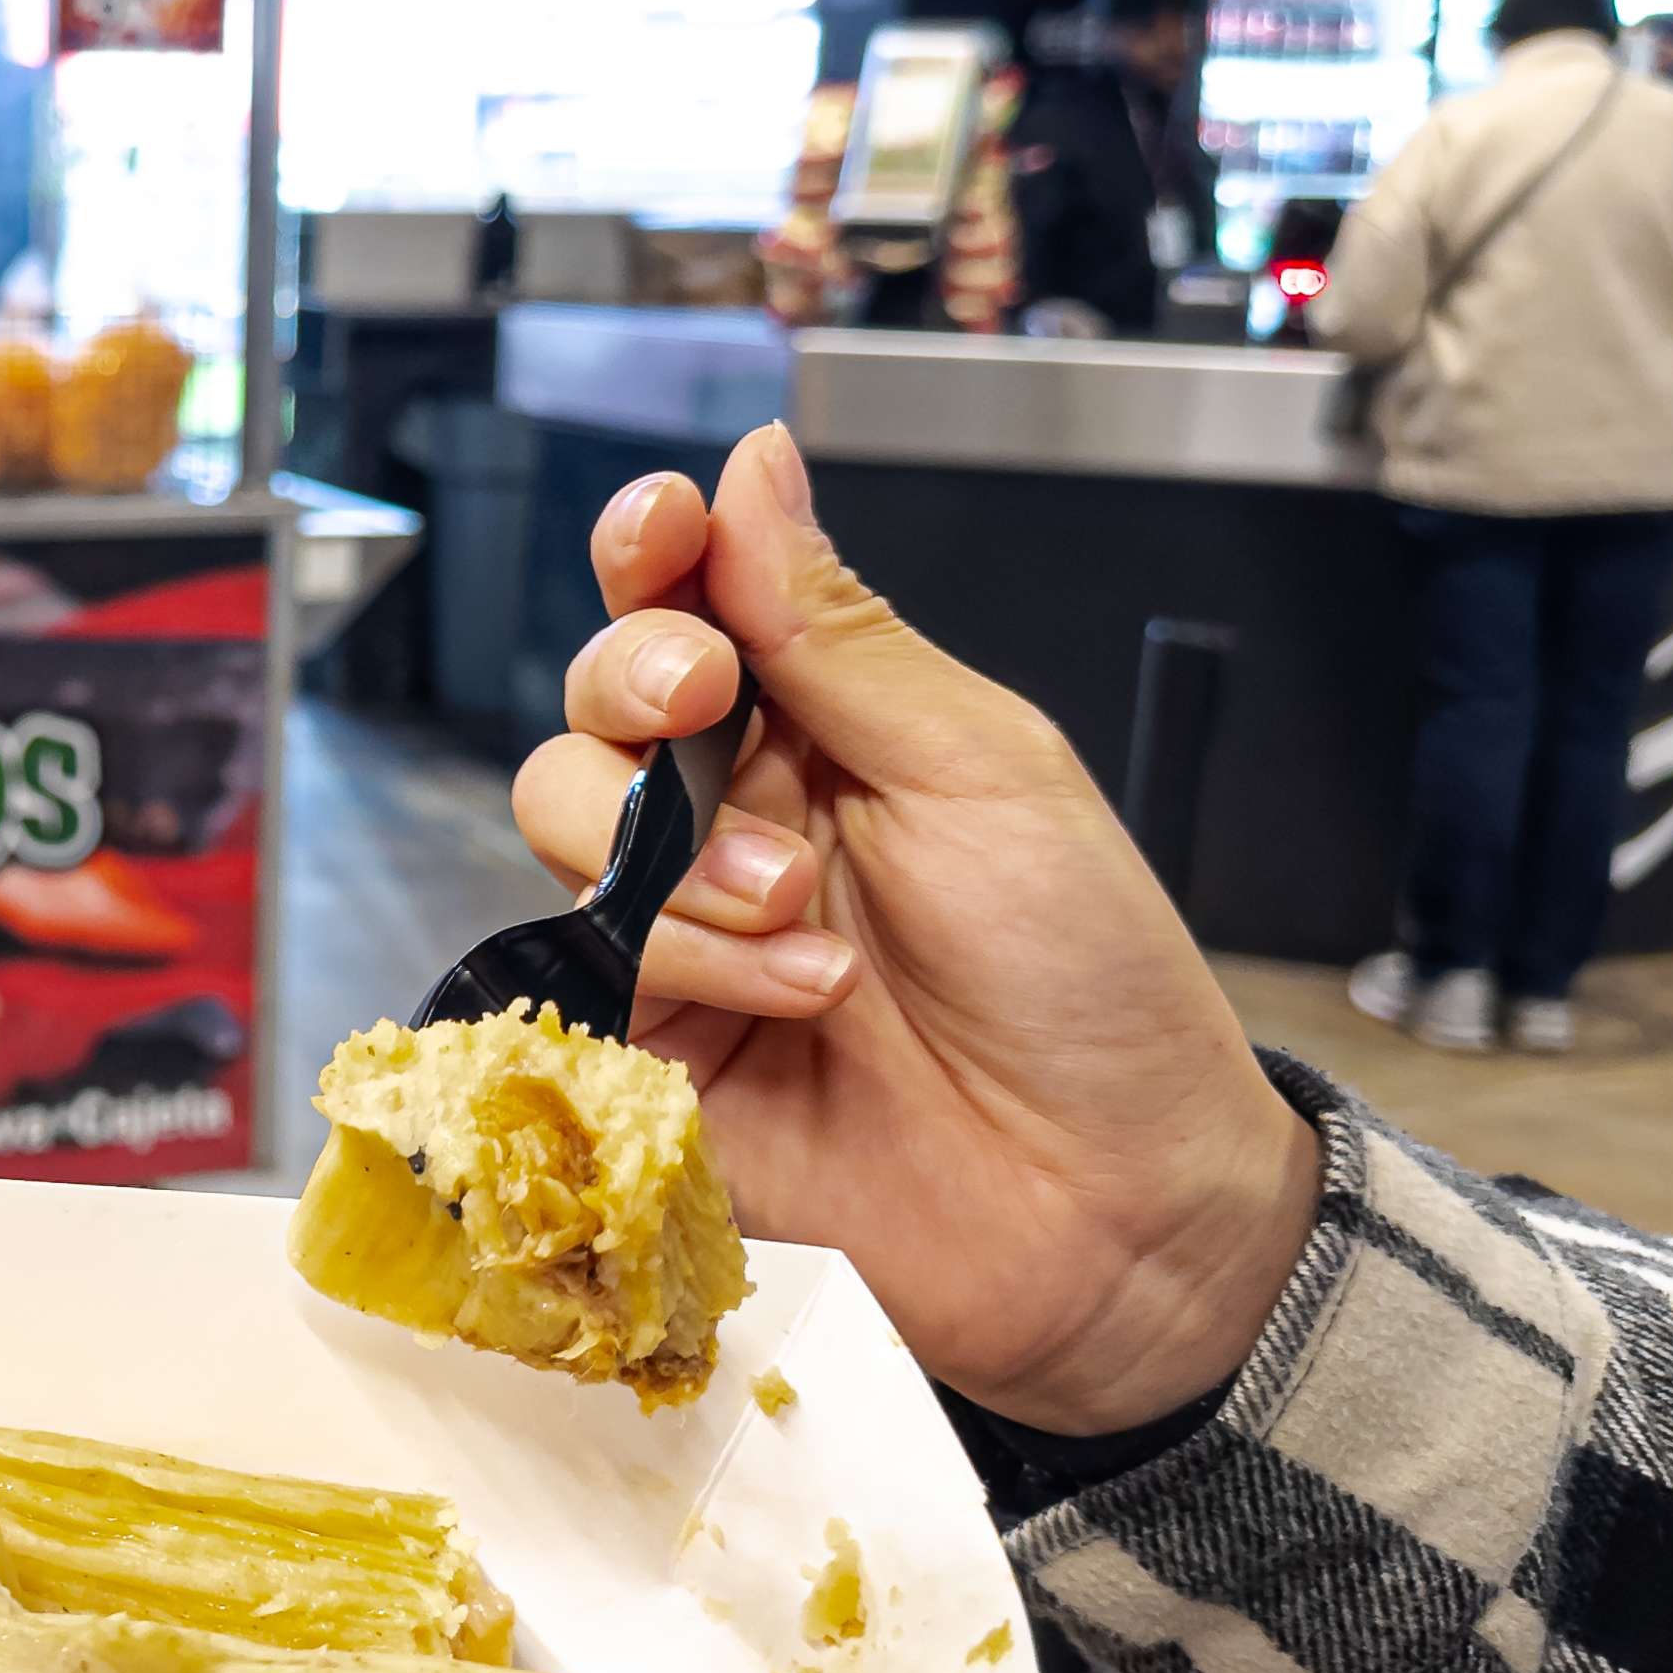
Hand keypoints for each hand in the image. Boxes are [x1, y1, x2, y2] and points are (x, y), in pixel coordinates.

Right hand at [515, 424, 1318, 1434]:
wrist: (1111, 1212)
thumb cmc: (1086, 984)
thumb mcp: (981, 770)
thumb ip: (837, 630)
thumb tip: (754, 460)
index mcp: (826, 725)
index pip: (691, 598)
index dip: (650, 549)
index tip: (659, 528)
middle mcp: (736, 813)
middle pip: (594, 696)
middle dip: (634, 681)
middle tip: (707, 703)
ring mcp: (681, 929)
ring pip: (561, 815)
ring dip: (677, 851)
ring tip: (805, 916)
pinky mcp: (644, 1044)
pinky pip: (583, 958)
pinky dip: (684, 960)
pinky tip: (793, 995)